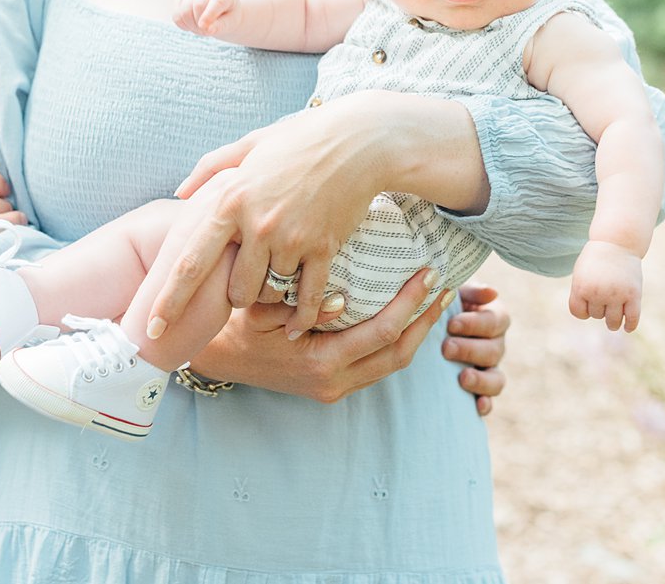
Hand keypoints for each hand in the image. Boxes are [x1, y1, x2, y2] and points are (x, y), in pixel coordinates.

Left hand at [154, 104, 389, 337]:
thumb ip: (210, 167)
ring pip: (270, 293)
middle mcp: (256, 224)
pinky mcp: (323, 248)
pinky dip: (301, 316)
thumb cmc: (301, 139)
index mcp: (230, 201)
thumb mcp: (250, 144)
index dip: (168, 301)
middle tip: (244, 290)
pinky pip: (307, 297)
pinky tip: (295, 327)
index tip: (151, 328)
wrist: (358, 141)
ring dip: (271, 295)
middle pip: (234, 290)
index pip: (190, 263)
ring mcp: (291, 238)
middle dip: (236, 298)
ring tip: (277, 283)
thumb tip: (179, 192)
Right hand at [172, 0, 239, 36]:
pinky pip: (176, 16)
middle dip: (201, 25)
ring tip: (201, 29)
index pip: (217, 1)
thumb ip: (221, 26)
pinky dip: (183, 25)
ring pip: (185, 11)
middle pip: (198, 5)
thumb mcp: (231, 22)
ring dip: (192, 26)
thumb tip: (207, 29)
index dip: (209, 15)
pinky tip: (192, 25)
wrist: (219, 8)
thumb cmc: (228, 15)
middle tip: (207, 32)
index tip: (204, 28)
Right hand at [188, 268, 452, 401]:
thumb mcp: (261, 311)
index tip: (429, 274)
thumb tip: (341, 301)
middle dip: (426, 320)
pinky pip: (378, 365)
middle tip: (446, 285)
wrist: (218, 359)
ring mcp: (336, 389)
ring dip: (418, 332)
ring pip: (393, 365)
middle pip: (399, 355)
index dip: (410, 304)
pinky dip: (398, 341)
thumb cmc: (238, 326)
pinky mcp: (334, 386)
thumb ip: (299, 305)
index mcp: (320, 363)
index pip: (382, 333)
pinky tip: (408, 316)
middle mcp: (334, 383)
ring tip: (436, 299)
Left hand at [443, 283, 510, 415]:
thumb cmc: (444, 303)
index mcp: (494, 318)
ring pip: (497, 379)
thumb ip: (472, 291)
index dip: (476, 324)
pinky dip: (486, 404)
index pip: (496, 322)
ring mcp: (489, 369)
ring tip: (462, 377)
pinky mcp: (480, 389)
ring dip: (481, 379)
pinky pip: (490, 400)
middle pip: (494, 351)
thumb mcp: (455, 292)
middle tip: (446, 348)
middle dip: (470, 350)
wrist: (429, 323)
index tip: (452, 324)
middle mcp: (496, 344)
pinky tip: (477, 406)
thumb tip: (492, 292)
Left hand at [568, 240, 642, 331]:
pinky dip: (630, 326)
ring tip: (613, 322)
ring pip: (612, 321)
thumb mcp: (581, 274)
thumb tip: (587, 316)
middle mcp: (598, 293)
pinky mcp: (634, 295)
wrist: (616, 242)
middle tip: (604, 297)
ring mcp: (617, 294)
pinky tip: (627, 328)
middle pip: (596, 315)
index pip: (579, 313)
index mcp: (581, 287)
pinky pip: (632, 318)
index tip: (588, 305)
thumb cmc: (596, 260)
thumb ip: (581, 295)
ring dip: (612, 323)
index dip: (583, 311)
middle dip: (599, 308)